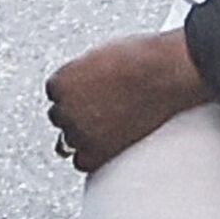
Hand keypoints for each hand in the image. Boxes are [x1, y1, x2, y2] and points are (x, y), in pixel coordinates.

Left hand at [45, 31, 208, 172]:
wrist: (163, 75)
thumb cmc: (140, 59)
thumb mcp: (101, 56)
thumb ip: (86, 74)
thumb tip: (88, 83)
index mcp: (60, 81)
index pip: (55, 94)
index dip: (75, 94)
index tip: (91, 94)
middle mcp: (63, 108)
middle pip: (60, 117)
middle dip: (77, 115)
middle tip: (102, 110)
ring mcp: (78, 132)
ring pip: (68, 142)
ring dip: (84, 136)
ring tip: (108, 126)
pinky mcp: (96, 152)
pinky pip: (82, 162)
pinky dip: (92, 156)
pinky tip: (108, 144)